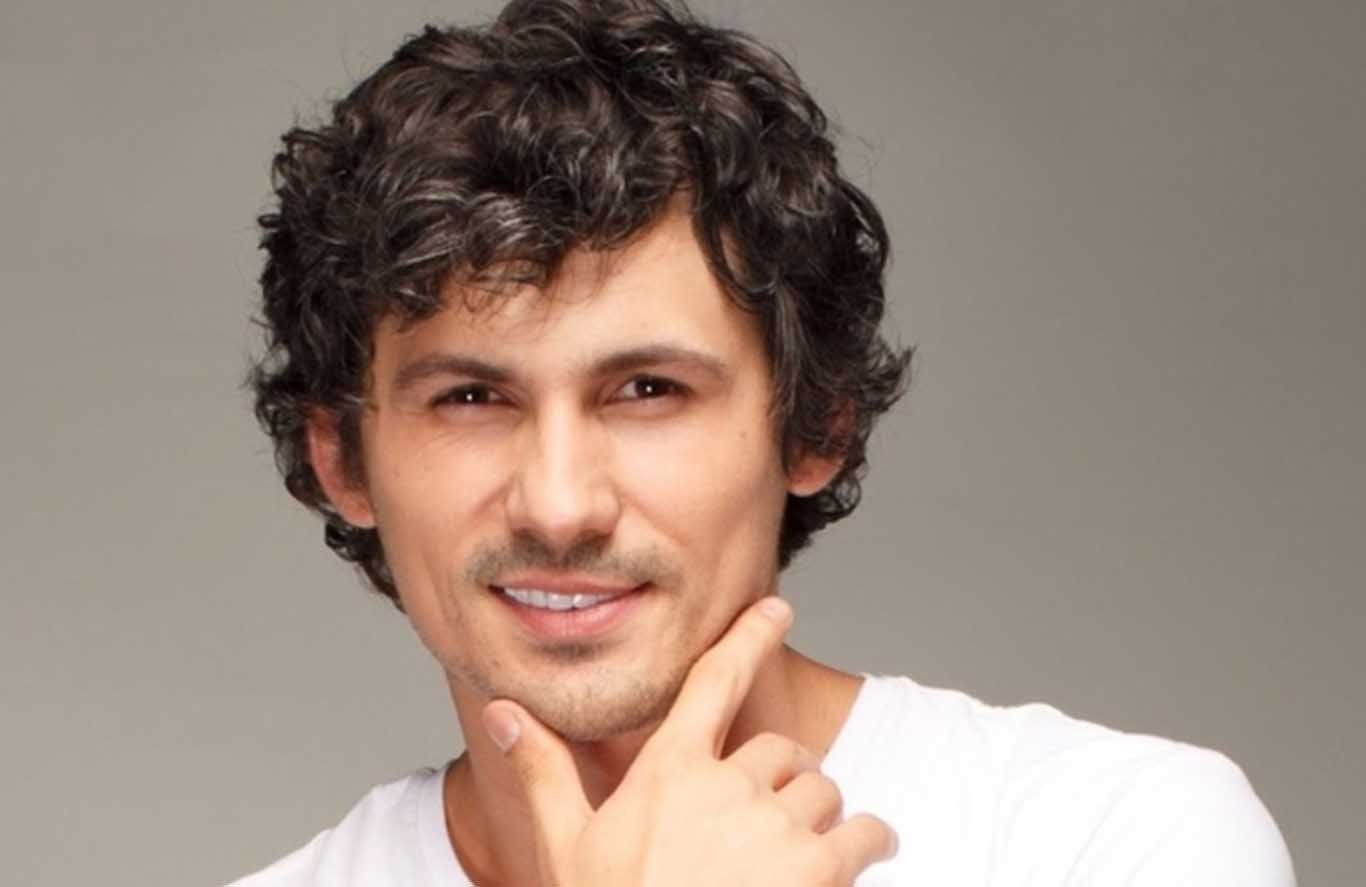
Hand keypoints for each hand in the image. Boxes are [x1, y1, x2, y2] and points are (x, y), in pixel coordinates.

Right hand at [481, 597, 897, 885]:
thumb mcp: (567, 848)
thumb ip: (545, 772)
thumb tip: (503, 709)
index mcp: (667, 774)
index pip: (713, 683)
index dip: (748, 637)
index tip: (777, 609)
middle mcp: (726, 788)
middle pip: (782, 752)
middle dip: (783, 780)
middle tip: (767, 824)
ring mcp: (774, 829)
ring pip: (823, 791)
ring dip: (819, 817)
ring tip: (800, 856)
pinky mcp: (818, 871)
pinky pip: (865, 833)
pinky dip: (870, 841)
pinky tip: (862, 858)